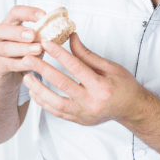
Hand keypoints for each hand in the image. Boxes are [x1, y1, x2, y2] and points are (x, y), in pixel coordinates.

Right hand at [0, 5, 45, 90]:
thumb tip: (63, 30)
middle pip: (2, 29)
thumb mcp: (32, 43)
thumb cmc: (22, 55)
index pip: (15, 12)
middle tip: (33, 35)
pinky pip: (8, 64)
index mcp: (8, 25)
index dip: (28, 12)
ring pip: (5, 48)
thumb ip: (42, 35)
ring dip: (22, 48)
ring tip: (37, 49)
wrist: (6, 78)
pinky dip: (21, 64)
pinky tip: (32, 64)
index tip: (43, 16)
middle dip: (18, 31)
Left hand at [22, 33, 147, 126]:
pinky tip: (36, 92)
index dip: (59, 53)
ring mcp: (85, 114)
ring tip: (27, 77)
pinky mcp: (79, 121)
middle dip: (42, 70)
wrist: (132, 109)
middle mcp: (92, 102)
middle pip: (62, 84)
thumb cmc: (124, 86)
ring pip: (56, 103)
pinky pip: (57, 112)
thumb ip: (87, 55)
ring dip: (39, 90)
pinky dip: (45, 103)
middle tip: (28, 58)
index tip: (45, 43)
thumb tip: (71, 38)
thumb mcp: (110, 66)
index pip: (76, 67)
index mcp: (102, 86)